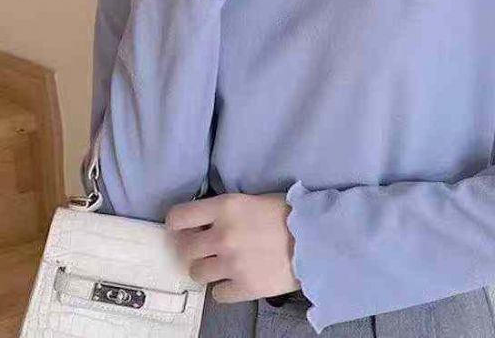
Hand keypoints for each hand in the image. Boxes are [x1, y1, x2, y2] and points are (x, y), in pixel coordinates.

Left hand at [164, 192, 299, 302]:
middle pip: (184, 249)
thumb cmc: (290, 214)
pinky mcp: (243, 288)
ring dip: (207, 268)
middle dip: (191, 248)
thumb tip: (205, 221)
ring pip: (196, 273)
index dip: (177, 224)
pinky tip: (237, 277)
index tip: (183, 227)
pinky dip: (225, 288)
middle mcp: (222, 236)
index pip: (178, 217)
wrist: (317, 239)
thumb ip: (226, 210)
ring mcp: (231, 264)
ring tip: (223, 264)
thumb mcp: (254, 200)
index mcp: (225, 207)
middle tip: (204, 247)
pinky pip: (218, 294)